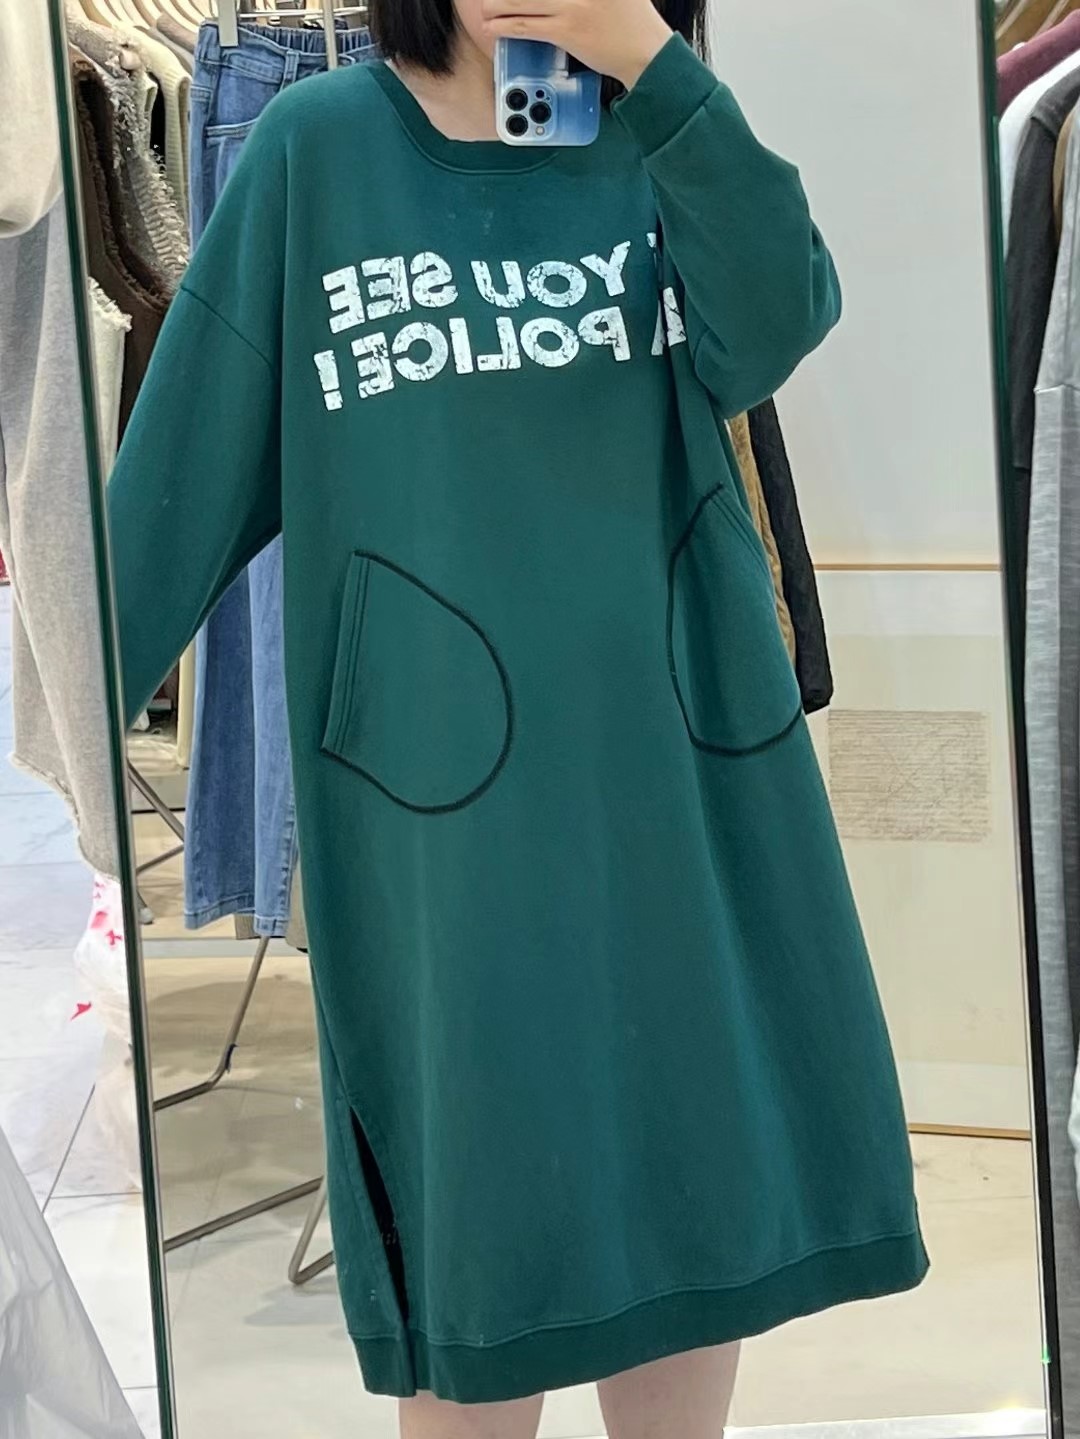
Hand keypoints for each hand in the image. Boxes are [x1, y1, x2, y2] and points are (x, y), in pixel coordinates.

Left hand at [481, 0, 672, 89]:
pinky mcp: (566, 29)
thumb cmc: (636, 23)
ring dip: (499, 4)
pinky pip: (528, 25)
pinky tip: (494, 26)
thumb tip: (566, 4)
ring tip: (486, 7)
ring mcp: (571, 5)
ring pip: (523, 1)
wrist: (647, 52)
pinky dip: (507, 25)